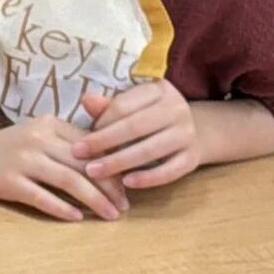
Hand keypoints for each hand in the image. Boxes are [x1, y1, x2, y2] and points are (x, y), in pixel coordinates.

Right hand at [0, 116, 127, 221]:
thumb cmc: (8, 149)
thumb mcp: (38, 136)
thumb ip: (68, 143)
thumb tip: (109, 163)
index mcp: (50, 124)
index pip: (92, 146)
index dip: (113, 168)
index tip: (126, 188)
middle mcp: (38, 138)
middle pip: (84, 163)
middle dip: (110, 187)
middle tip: (125, 206)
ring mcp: (22, 159)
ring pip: (69, 180)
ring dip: (94, 200)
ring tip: (110, 215)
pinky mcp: (8, 181)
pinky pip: (42, 197)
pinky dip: (62, 208)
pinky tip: (77, 219)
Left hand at [75, 84, 201, 189]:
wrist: (196, 131)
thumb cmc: (151, 118)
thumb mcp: (134, 106)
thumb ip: (109, 106)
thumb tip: (86, 100)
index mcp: (159, 90)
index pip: (124, 106)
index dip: (100, 122)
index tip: (80, 138)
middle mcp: (177, 109)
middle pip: (134, 127)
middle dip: (103, 142)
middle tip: (77, 155)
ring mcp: (187, 134)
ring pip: (149, 150)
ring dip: (118, 162)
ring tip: (93, 172)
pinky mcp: (192, 158)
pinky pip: (169, 171)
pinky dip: (147, 178)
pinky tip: (126, 183)